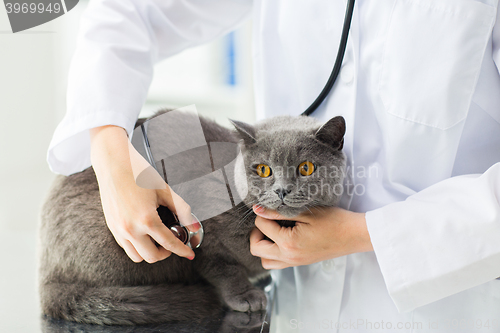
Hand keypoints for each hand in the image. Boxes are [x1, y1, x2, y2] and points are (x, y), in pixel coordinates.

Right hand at [90, 125, 194, 262]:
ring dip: (150, 252)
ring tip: (158, 240)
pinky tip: (145, 234)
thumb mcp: (164, 190)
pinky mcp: (112, 227)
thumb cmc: (138, 173)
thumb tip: (193, 225)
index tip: (189, 254)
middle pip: (152, 256)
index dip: (182, 251)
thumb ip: (181, 210)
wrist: (113, 164)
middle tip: (172, 243)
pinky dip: (137, 246)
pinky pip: (126, 247)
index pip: (169, 243)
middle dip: (166, 253)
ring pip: (137, 256)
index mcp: (146, 219)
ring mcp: (119, 229)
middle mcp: (130, 228)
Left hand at [249, 205, 372, 268]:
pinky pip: (277, 263)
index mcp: (289, 243)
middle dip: (256, 232)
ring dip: (263, 246)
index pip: (262, 226)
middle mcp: (289, 257)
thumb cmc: (334, 221)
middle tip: (266, 220)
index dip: (263, 213)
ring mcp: (294, 262)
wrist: (354, 235)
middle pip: (256, 249)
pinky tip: (281, 239)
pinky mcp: (299, 263)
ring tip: (272, 231)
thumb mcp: (305, 212)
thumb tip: (257, 209)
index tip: (270, 206)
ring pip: (265, 260)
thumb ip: (278, 212)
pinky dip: (273, 252)